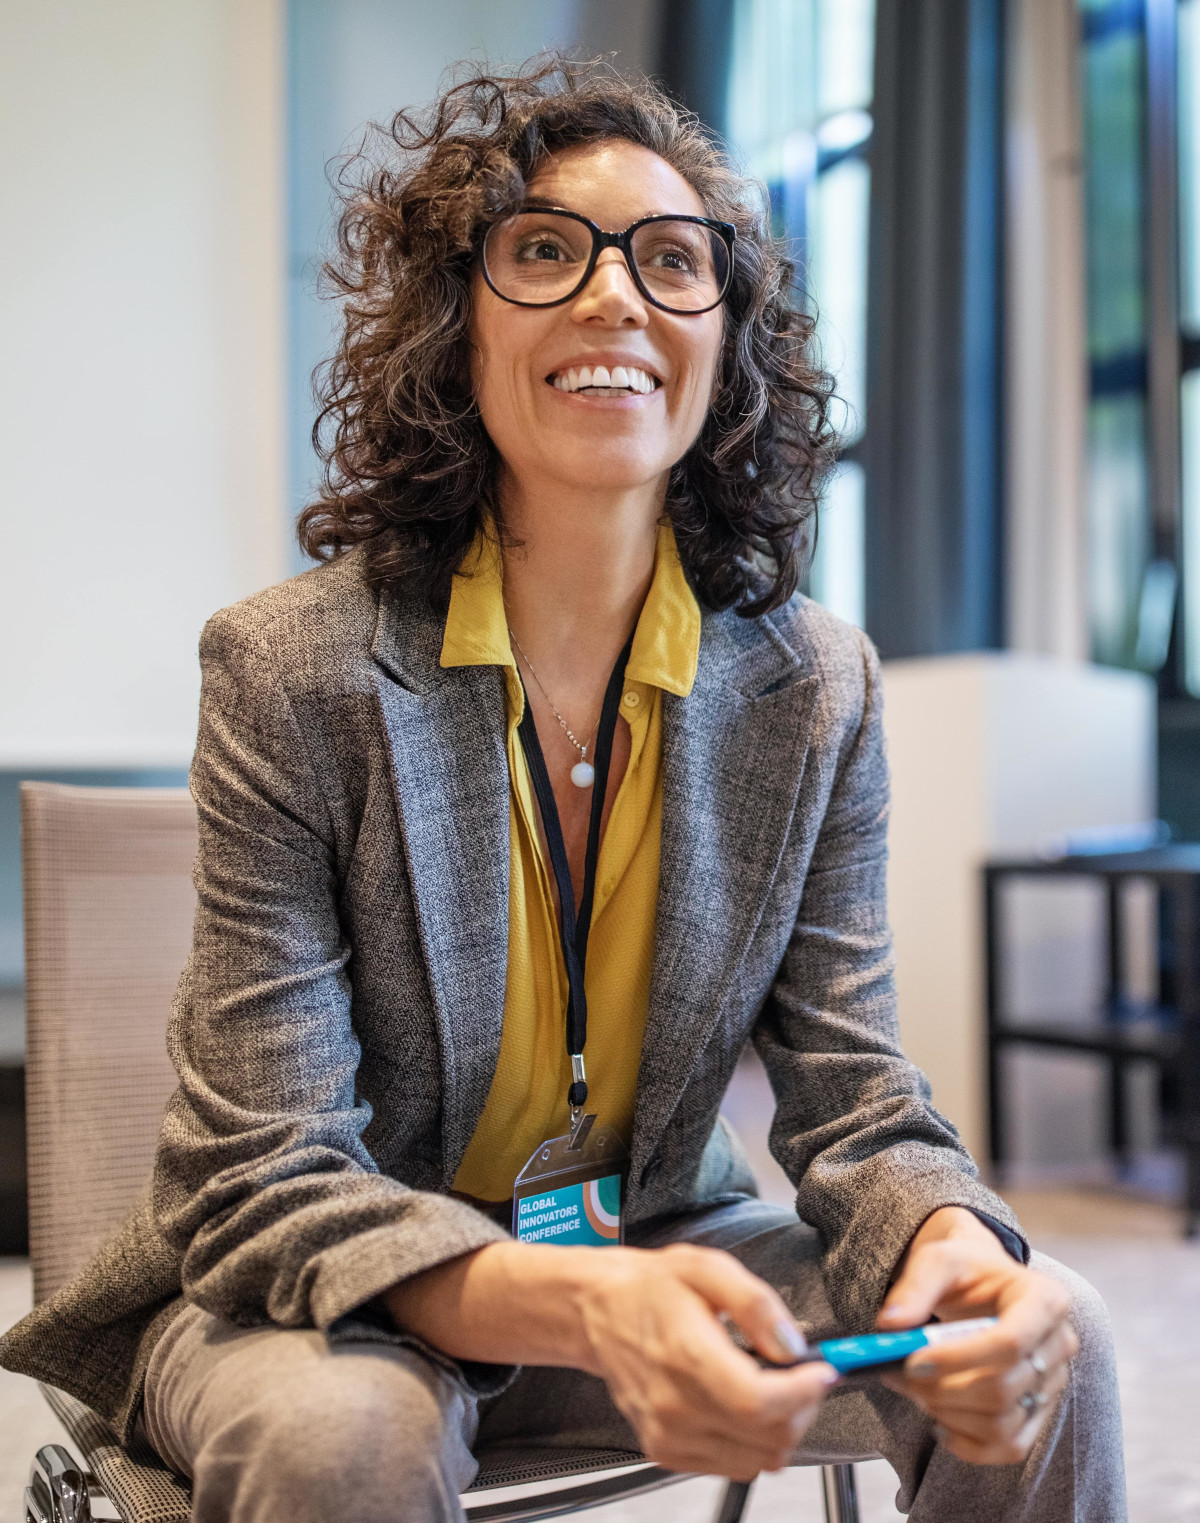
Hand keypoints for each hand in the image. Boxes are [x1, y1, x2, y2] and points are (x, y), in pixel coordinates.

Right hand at [385, 1240, 837, 1480]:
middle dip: (801, 1406)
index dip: (805, 1392)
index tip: (822, 1369)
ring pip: (757, 1459)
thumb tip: (793, 1344)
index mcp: (686, 1355)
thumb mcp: (706, 1268)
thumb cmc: (649, 1287)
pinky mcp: (665, 1451)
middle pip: (768, 1438)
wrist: (596, 1311)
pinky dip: (751, 1440)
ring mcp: (669, 1434)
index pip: (761, 1403)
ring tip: (769, 1385)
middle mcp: (675, 1406)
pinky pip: (733, 1464)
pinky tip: (740, 1403)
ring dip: (779, 1427)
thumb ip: (756, 1303)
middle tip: (799, 1372)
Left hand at [877, 1208, 1076, 1464]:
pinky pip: (1010, 1447)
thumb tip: (890, 1325)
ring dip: (949, 1415)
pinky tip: (938, 1422)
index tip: (913, 1362)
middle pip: (1003, 1389)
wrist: (986, 1285)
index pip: (1010, 1342)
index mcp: (1045, 1300)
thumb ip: (914, 1287)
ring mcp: (1052, 1385)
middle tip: (900, 1375)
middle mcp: (1058, 1345)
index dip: (958, 1359)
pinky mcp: (1039, 1413)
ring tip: (915, 1390)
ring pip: (1004, 1424)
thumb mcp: (939, 1259)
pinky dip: (968, 1445)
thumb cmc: (967, 1270)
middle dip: (944, 1389)